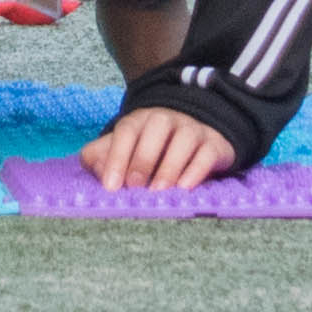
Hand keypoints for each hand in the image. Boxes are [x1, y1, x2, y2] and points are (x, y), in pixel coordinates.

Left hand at [76, 104, 239, 192]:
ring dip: (169, 166)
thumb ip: (101, 158)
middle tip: (134, 188)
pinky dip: (196, 170)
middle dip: (142, 159)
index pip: (126, 131)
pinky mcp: (214, 144)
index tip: (110, 186)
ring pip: (183, 139)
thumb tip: (98, 173)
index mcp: (140, 120)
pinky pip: (207, 153)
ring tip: (158, 192)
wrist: (196, 136)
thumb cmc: (152, 150)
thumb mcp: (124, 150)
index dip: (116, 157)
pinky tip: (184, 188)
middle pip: (155, 128)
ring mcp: (192, 129)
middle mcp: (166, 119)